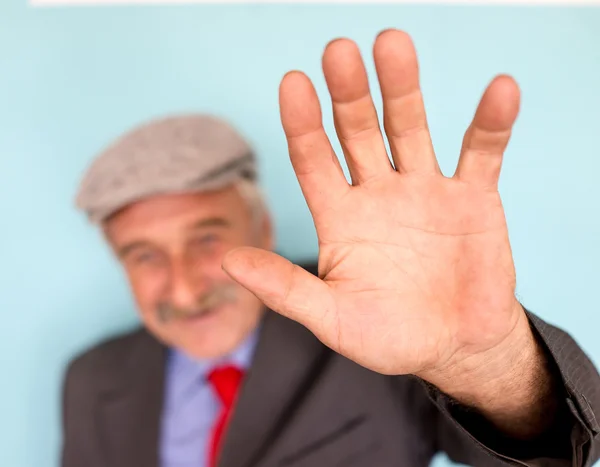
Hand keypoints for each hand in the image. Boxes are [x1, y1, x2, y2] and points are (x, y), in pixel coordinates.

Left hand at [223, 30, 526, 385]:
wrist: (454, 349)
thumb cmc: (389, 336)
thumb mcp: (332, 319)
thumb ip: (285, 290)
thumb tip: (227, 260)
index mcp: (341, 217)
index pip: (313, 159)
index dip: (303, 123)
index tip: (293, 83)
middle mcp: (378, 193)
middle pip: (358, 131)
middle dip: (349, 93)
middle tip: (338, 50)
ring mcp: (425, 190)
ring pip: (411, 129)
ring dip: (403, 89)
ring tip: (392, 45)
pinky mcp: (474, 198)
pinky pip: (482, 151)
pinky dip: (491, 122)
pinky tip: (501, 89)